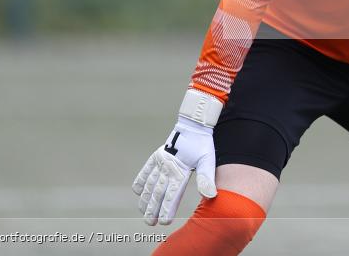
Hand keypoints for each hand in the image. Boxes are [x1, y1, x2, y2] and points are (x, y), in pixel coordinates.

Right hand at [132, 89, 222, 224]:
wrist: (193, 125)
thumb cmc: (203, 144)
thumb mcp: (208, 160)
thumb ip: (207, 178)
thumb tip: (210, 195)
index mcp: (180, 170)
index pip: (172, 194)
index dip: (167, 208)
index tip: (163, 221)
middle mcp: (167, 167)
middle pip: (158, 192)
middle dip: (153, 209)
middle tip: (150, 223)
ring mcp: (160, 162)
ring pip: (150, 184)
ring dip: (145, 200)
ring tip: (143, 213)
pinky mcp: (156, 156)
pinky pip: (146, 171)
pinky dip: (141, 181)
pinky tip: (138, 192)